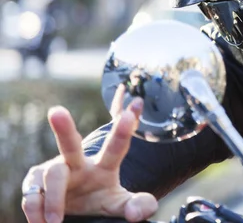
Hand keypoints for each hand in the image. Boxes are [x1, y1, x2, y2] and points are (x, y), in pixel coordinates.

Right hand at [21, 99, 157, 222]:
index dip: (125, 128)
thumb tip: (137, 214)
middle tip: (57, 112)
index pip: (117, 147)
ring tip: (55, 221)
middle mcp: (78, 163)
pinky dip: (37, 210)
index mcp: (104, 166)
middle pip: (71, 144)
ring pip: (52, 175)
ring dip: (54, 200)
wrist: (73, 214)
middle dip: (64, 128)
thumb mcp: (120, 205)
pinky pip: (33, 195)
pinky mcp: (35, 181)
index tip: (137, 104)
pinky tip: (42, 222)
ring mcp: (55, 170)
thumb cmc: (99, 202)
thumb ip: (138, 206)